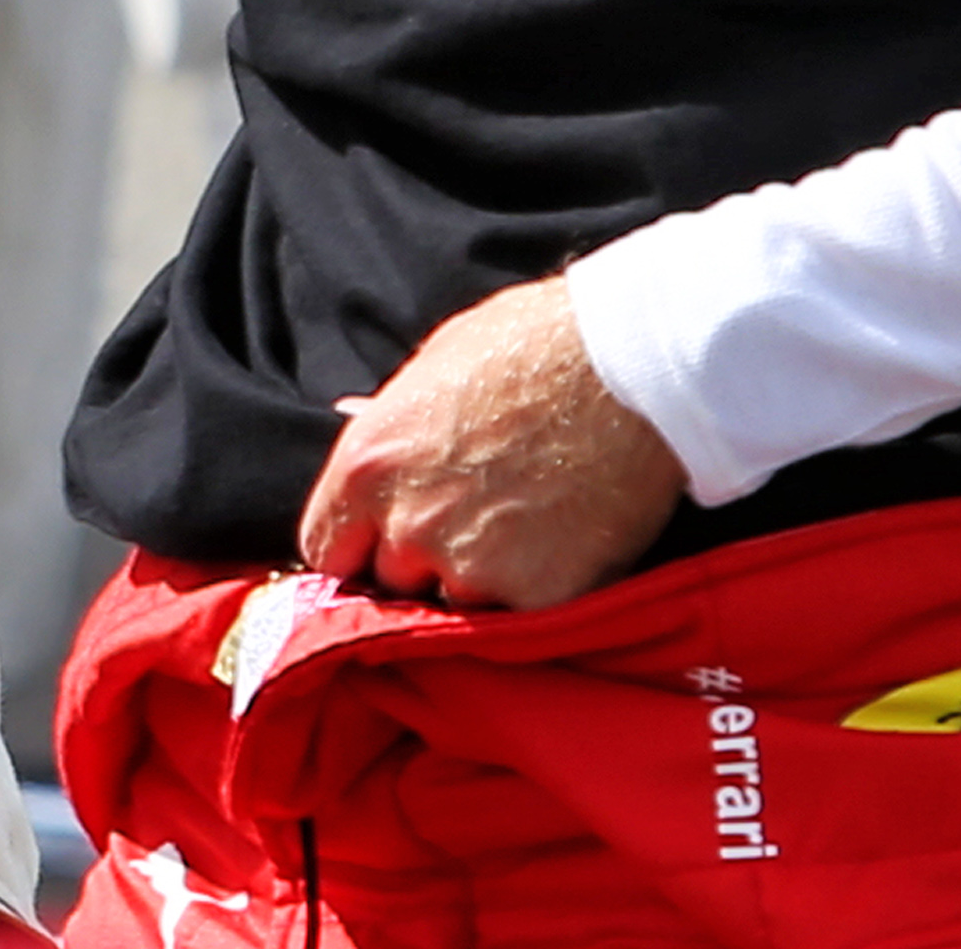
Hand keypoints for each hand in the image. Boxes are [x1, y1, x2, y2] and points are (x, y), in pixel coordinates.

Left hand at [294, 278, 685, 610]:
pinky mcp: (537, 598)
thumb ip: (392, 420)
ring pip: (456, 601)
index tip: (383, 541)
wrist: (634, 369)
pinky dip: (538, 591)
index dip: (358, 546)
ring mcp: (472, 569)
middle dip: (422, 560)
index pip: (327, 548)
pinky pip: (519, 616)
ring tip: (525, 529)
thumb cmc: (533, 345)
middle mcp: (407, 526)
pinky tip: (563, 543)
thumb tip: (356, 422)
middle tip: (472, 523)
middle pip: (391, 580)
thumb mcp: (436, 367)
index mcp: (366, 468)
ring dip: (481, 580)